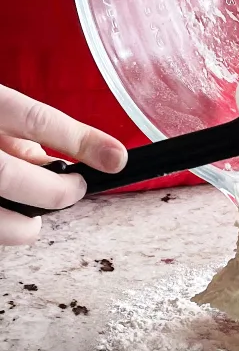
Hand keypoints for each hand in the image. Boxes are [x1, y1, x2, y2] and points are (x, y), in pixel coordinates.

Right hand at [0, 85, 126, 245]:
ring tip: (33, 220)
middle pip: (14, 176)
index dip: (82, 140)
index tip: (115, 159)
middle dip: (56, 191)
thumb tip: (56, 162)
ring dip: (23, 226)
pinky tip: (4, 218)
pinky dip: (0, 230)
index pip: (35, 119)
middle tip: (73, 189)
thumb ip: (18, 132)